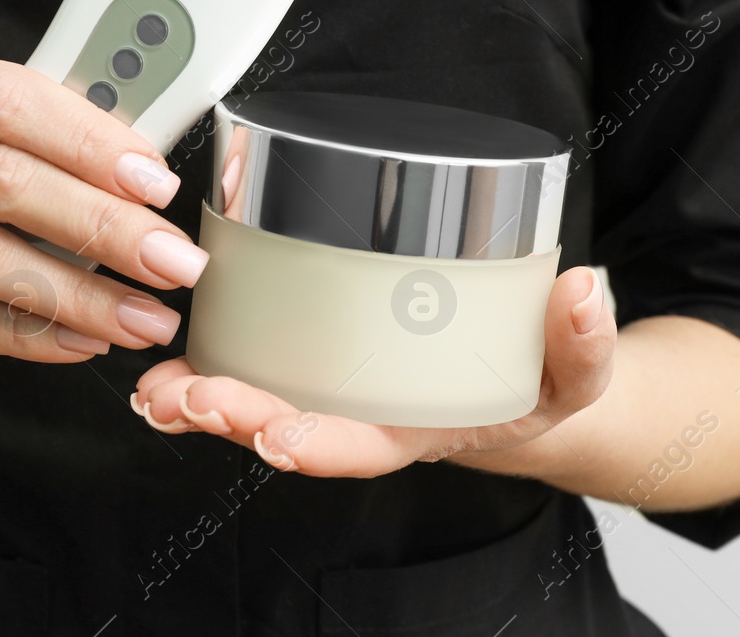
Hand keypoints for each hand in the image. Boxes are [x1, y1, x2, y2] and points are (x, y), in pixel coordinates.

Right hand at [0, 44, 210, 360]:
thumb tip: (126, 156)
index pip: (2, 97)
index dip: (87, 138)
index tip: (155, 179)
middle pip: (0, 182)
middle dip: (103, 226)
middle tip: (173, 260)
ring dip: (78, 296)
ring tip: (145, 316)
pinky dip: (24, 332)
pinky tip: (81, 340)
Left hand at [131, 265, 613, 476]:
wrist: (523, 377)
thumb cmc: (539, 381)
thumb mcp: (577, 373)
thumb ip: (584, 343)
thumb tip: (585, 292)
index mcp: (418, 431)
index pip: (357, 446)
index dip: (312, 444)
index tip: (271, 434)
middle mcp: (366, 419)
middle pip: (288, 427)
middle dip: (230, 415)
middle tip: (185, 396)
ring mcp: (336, 391)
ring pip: (256, 404)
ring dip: (201, 400)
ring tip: (155, 391)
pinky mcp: (318, 356)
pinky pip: (256, 367)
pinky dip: (211, 367)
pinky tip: (171, 361)